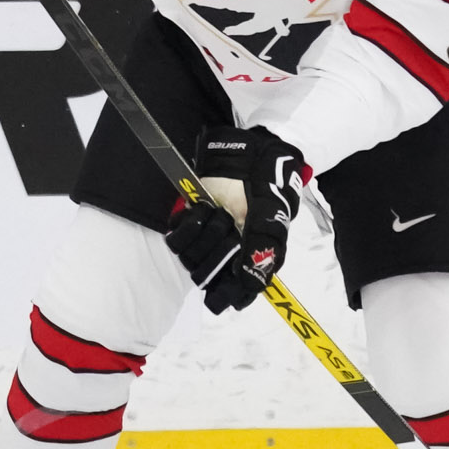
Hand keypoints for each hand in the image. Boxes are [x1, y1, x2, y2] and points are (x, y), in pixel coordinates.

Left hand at [164, 127, 309, 312]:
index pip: (234, 294)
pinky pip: (176, 240)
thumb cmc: (267, 184)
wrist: (249, 152)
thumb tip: (252, 287)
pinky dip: (188, 226)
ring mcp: (206, 238)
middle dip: (218, 253)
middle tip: (232, 230)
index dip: (225, 295)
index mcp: (251, 258)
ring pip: (191, 259)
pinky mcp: (189, 222)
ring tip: (221, 214)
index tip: (221, 293)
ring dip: (206, 235)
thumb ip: (261, 252)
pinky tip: (203, 210)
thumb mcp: (272, 217)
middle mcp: (226, 253)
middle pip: (208, 276)